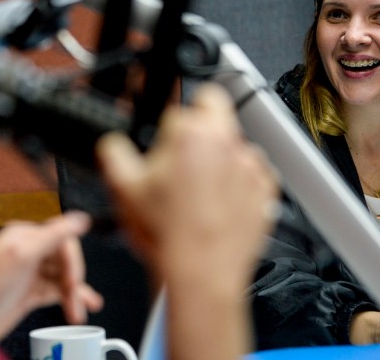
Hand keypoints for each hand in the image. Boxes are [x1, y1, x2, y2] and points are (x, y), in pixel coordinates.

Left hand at [0, 211, 103, 343]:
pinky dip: (71, 298)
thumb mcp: (22, 257)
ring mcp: (30, 272)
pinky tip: (81, 305)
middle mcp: (28, 251)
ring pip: (63, 277)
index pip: (62, 239)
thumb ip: (53, 235)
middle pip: (64, 259)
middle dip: (73, 279)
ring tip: (76, 311)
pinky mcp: (31, 291)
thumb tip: (79, 218)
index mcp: (24, 236)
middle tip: (73, 295)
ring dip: (73, 293)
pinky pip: (58, 291)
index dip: (72, 260)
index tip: (74, 279)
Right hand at [96, 82, 279, 287]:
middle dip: (200, 130)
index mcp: (193, 132)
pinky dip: (239, 182)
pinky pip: (253, 174)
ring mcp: (251, 166)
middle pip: (216, 115)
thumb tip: (112, 142)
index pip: (184, 103)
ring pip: (235, 146)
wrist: (202, 275)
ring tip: (201, 190)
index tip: (166, 141)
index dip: (170, 123)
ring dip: (220, 158)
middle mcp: (228, 142)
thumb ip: (113, 152)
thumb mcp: (123, 188)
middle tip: (184, 157)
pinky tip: (220, 204)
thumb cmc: (167, 235)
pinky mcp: (267, 190)